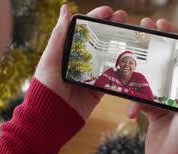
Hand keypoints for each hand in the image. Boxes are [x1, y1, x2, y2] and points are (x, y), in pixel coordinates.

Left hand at [34, 5, 127, 119]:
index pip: (83, 31)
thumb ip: (59, 35)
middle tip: (124, 18)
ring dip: (120, 44)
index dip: (96, 19)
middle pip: (98, 41)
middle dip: (111, 28)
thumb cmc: (45, 87)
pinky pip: (112, 77)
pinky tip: (132, 57)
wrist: (50, 118)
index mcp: (66, 52)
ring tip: (131, 33)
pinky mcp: (97, 90)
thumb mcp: (50, 59)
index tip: (109, 11)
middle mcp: (78, 63)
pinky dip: (122, 68)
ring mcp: (89, 76)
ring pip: (108, 56)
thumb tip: (65, 8)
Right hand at [127, 18, 177, 153]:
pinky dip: (134, 104)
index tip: (160, 24)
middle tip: (140, 33)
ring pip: (149, 81)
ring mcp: (167, 102)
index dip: (175, 37)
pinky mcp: (154, 113)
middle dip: (153, 50)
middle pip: (166, 64)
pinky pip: (140, 100)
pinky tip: (132, 114)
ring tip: (127, 76)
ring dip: (138, 81)